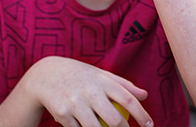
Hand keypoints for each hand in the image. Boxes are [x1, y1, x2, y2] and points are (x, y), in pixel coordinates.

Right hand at [20, 56, 152, 126]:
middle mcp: (90, 91)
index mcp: (102, 80)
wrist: (45, 75)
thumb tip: (145, 95)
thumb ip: (123, 84)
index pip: (128, 99)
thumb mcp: (100, 74)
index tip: (150, 125)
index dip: (142, 114)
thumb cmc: (79, 75)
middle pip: (115, 119)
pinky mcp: (63, 114)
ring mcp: (76, 104)